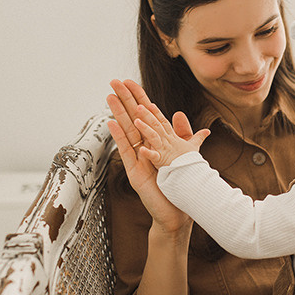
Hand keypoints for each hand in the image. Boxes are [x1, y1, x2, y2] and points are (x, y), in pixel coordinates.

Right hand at [107, 79, 195, 234]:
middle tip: (114, 81)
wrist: (177, 213)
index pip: (146, 115)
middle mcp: (145, 148)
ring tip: (110, 95)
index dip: (139, 98)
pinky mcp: (135, 171)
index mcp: (156, 143)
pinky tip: (111, 123)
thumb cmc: (179, 187)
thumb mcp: (185, 156)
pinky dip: (119, 137)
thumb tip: (181, 115)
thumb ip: (185, 136)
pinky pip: (126, 151)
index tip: (131, 81)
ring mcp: (138, 159)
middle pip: (133, 119)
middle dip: (125, 99)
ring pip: (127, 131)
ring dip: (118, 113)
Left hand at [134, 103, 209, 168]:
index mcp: (173, 139)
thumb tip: (207, 131)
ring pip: (154, 137)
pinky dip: (148, 153)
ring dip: (145, 129)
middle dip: (148, 115)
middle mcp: (168, 142)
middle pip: (157, 126)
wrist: (195, 176)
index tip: (150, 104)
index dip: (157, 113)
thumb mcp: (194, 148)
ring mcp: (164, 151)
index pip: (164, 123)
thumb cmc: (192, 163)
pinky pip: (155, 157)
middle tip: (139, 106)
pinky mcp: (163, 162)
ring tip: (136, 121)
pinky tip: (141, 149)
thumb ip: (198, 138)